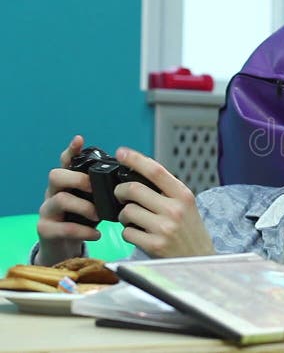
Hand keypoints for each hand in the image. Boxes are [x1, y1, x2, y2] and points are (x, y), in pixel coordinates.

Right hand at [36, 135, 100, 265]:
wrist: (66, 250)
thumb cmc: (85, 220)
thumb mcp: (97, 201)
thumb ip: (106, 189)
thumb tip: (132, 179)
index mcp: (68, 182)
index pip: (66, 162)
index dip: (71, 150)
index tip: (80, 139)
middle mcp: (54, 193)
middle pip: (56, 175)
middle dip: (78, 179)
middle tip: (95, 188)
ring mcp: (48, 211)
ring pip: (59, 200)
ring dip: (83, 206)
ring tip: (99, 215)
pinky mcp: (46, 229)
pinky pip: (61, 227)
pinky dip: (82, 231)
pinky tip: (97, 234)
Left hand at [113, 147, 214, 257]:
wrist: (200, 260)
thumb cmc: (190, 232)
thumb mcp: (187, 206)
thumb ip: (167, 192)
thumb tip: (137, 176)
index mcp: (183, 196)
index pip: (156, 170)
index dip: (136, 159)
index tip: (122, 152)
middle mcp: (175, 209)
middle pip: (134, 189)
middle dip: (120, 191)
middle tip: (120, 195)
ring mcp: (164, 227)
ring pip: (127, 211)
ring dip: (124, 215)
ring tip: (133, 220)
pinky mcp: (154, 245)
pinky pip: (127, 232)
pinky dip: (128, 232)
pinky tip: (139, 234)